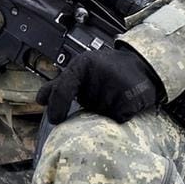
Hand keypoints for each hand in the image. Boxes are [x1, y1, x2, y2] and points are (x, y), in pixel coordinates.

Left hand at [38, 44, 164, 124]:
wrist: (144, 65)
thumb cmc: (108, 70)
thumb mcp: (82, 71)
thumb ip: (60, 86)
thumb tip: (40, 99)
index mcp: (82, 64)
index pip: (62, 89)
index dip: (57, 107)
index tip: (56, 119)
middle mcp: (98, 72)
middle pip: (84, 105)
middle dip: (91, 106)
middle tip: (102, 93)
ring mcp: (115, 86)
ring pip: (100, 114)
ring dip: (105, 111)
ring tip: (115, 94)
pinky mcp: (131, 99)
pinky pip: (117, 118)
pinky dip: (119, 115)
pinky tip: (124, 101)